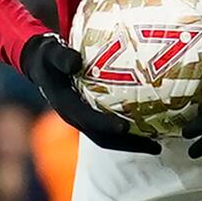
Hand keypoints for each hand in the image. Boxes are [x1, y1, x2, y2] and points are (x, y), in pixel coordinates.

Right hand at [20, 34, 158, 154]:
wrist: (42, 65)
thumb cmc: (49, 57)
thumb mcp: (51, 53)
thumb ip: (62, 57)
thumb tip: (76, 61)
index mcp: (67, 106)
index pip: (88, 121)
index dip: (106, 126)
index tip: (126, 128)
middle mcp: (76, 118)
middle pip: (104, 139)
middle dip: (128, 144)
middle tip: (155, 146)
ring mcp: (84, 119)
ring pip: (109, 138)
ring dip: (133, 143)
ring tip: (159, 144)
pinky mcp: (91, 116)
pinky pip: (111, 127)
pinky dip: (130, 130)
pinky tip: (150, 125)